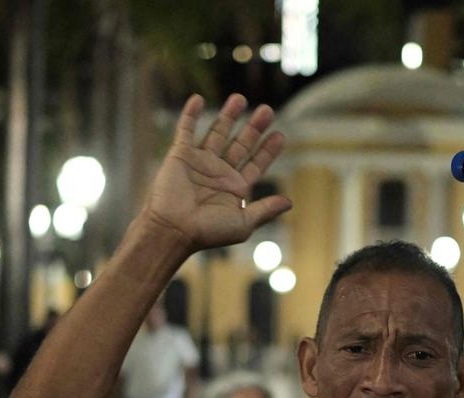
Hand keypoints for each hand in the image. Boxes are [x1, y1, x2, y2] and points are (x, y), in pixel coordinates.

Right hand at [141, 93, 291, 253]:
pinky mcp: (180, 155)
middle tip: (267, 111)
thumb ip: (265, 210)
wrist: (174, 229)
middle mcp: (219, 173)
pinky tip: (198, 99)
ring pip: (217, 133)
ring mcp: (200, 162)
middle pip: (240, 144)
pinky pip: (186, 131)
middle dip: (253, 128)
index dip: (267, 150)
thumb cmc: (207, 232)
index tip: (280, 135)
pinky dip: (190, 115)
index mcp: (235, 188)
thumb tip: (289, 202)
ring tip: (240, 98)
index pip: (256, 164)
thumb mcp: (243, 223)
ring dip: (228, 116)